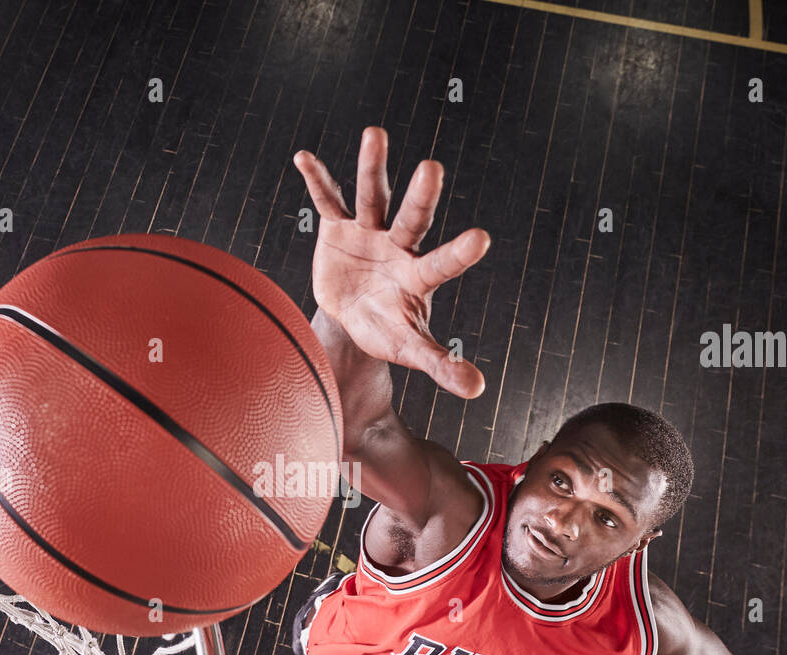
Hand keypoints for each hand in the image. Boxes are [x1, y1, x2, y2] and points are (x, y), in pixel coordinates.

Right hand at [293, 126, 489, 398]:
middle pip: (411, 218)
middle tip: (433, 168)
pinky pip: (327, 200)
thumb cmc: (387, 329)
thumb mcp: (410, 348)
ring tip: (376, 133)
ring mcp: (368, 231)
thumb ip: (442, 364)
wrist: (351, 314)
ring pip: (372, 196)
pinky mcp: (337, 227)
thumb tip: (479, 389)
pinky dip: (317, 180)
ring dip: (371, 167)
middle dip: (421, 196)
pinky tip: (304, 158)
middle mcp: (397, 246)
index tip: (481, 239)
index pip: (441, 263)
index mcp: (417, 275)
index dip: (459, 253)